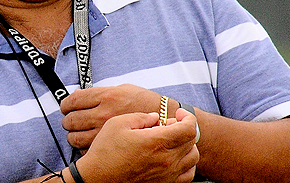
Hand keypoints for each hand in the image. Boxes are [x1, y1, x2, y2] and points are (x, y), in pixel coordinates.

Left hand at [61, 84, 164, 149]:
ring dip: (73, 134)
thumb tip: (80, 95)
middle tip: (70, 119)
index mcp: (105, 96)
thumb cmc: (143, 102)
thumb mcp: (122, 88)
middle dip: (67, 120)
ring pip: (74, 137)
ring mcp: (105, 133)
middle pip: (70, 120)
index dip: (65, 104)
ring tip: (78, 131)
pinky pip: (85, 149)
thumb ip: (101, 92)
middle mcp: (103, 114)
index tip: (66, 107)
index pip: (72, 100)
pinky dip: (83, 146)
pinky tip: (90, 141)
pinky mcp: (109, 147)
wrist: (164, 118)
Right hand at [75, 108, 198, 182]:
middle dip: (183, 128)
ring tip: (171, 140)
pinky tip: (173, 157)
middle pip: (192, 141)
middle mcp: (166, 160)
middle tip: (168, 124)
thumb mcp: (118, 123)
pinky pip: (187, 175)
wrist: (96, 179)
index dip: (187, 117)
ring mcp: (167, 175)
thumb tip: (155, 117)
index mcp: (157, 142)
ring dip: (186, 145)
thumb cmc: (105, 151)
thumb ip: (142, 117)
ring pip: (193, 158)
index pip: (189, 128)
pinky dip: (186, 164)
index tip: (178, 113)